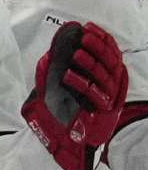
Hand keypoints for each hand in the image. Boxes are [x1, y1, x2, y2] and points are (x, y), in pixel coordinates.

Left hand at [22, 21, 126, 169]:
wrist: (69, 141)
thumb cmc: (67, 110)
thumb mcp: (65, 84)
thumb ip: (63, 64)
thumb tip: (56, 42)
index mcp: (109, 77)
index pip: (112, 54)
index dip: (102, 40)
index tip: (89, 28)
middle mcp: (113, 87)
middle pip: (111, 63)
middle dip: (98, 47)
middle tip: (85, 37)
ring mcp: (110, 100)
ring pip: (105, 77)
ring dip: (90, 63)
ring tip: (76, 54)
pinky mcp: (102, 113)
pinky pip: (94, 96)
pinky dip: (81, 84)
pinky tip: (68, 75)